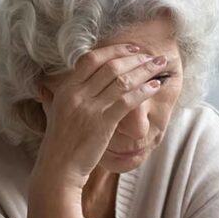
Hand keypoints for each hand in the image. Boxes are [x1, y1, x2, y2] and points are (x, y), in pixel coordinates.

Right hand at [32, 43, 169, 189]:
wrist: (58, 168)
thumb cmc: (62, 141)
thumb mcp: (58, 110)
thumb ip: (69, 93)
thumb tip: (79, 77)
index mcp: (65, 88)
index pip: (92, 58)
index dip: (116, 50)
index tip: (134, 49)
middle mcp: (76, 94)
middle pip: (111, 66)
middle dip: (137, 58)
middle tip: (154, 57)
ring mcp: (89, 109)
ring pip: (122, 80)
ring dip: (145, 71)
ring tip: (160, 66)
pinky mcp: (102, 124)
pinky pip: (127, 101)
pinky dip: (144, 91)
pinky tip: (155, 87)